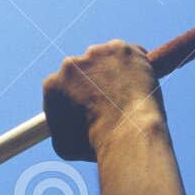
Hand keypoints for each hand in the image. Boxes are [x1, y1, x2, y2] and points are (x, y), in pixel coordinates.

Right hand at [42, 41, 166, 161]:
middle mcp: (70, 64)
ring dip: (115, 71)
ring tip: (129, 94)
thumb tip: (64, 128)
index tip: (89, 106)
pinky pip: (130, 53)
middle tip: (112, 100)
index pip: (62, 87)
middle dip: (96, 81)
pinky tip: (142, 80)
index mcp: (52, 85)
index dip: (76, 97)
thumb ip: (60, 128)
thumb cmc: (95, 145)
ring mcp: (97, 53)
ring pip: (107, 59)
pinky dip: (137, 64)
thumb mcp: (65, 146)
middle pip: (84, 70)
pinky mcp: (121, 49)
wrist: (126, 133)